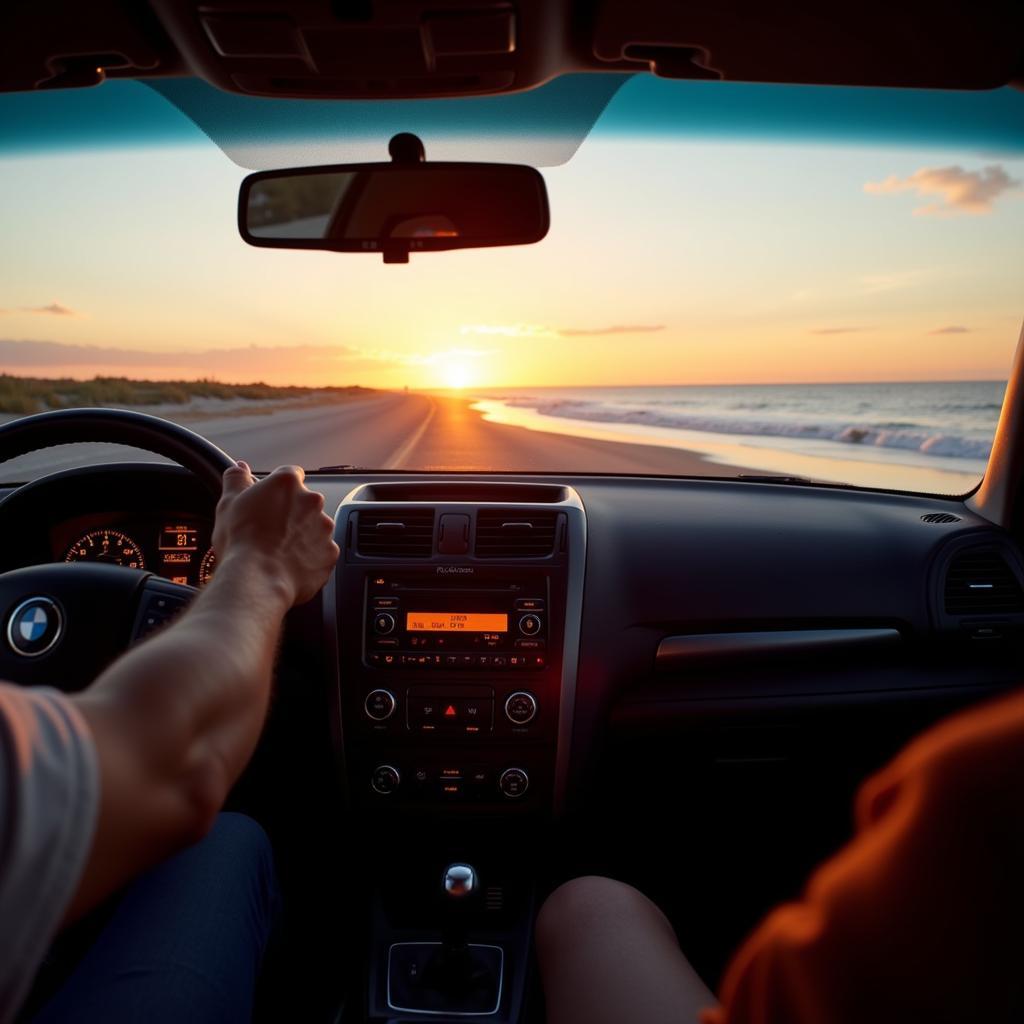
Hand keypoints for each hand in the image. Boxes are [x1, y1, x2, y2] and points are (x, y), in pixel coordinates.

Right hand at [212, 461, 338, 606]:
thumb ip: (236, 480)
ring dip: (302, 535)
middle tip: (270, 531)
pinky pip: (321, 552)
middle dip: (291, 514)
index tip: (270, 501)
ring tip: (279, 551)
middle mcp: (312, 501)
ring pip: (315, 527)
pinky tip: (291, 565)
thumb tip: (239, 468)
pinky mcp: (330, 552)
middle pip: (304, 502)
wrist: (258, 578)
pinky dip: (310, 557)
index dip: (279, 489)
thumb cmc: (241, 541)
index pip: (290, 475)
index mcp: (287, 483)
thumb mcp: (228, 504)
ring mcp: (324, 527)